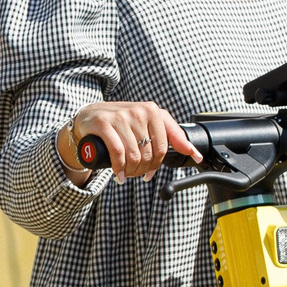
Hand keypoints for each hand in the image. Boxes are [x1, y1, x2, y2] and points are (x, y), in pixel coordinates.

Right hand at [60, 101, 195, 179]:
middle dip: (142, 170)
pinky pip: (118, 153)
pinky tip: (119, 175)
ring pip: (134, 155)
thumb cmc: (124, 123)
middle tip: (134, 174)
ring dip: (130, 171)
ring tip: (126, 174)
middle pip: (148, 154)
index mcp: (153, 111)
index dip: (157, 165)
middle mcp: (138, 111)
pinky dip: (119, 168)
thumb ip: (173, 135)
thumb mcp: (150, 123)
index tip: (150, 174)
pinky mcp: (104, 124)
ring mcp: (120, 117)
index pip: (163, 147)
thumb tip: (195, 154)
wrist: (90, 114)